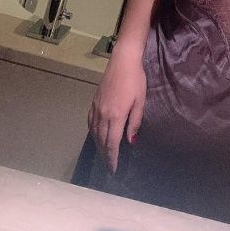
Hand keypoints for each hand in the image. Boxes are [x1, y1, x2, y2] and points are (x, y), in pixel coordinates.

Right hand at [88, 53, 145, 173]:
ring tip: (103, 154)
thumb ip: (135, 122)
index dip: (112, 158)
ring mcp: (96, 108)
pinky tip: (96, 135)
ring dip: (98, 145)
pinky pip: (90, 122)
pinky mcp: (94, 101)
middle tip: (109, 166)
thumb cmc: (135, 80)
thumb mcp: (139, 101)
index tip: (113, 170)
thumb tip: (131, 141)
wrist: (123, 61)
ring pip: (94, 133)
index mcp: (115, 116)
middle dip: (105, 155)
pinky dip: (92, 132)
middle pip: (101, 140)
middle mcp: (103, 115)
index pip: (111, 143)